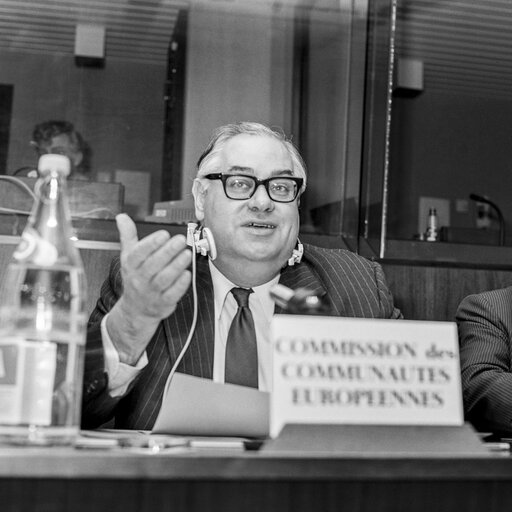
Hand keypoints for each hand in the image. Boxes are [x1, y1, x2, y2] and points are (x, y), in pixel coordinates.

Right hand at [107, 214, 191, 364]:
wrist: (135, 309)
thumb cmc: (135, 277)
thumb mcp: (128, 256)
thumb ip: (128, 235)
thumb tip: (121, 216)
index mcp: (130, 265)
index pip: (139, 253)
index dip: (151, 243)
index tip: (164, 234)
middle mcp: (139, 279)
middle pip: (153, 265)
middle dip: (168, 251)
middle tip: (181, 240)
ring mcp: (151, 292)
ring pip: (163, 279)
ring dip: (176, 266)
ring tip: (187, 254)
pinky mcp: (163, 303)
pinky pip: (171, 294)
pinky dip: (180, 285)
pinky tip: (187, 273)